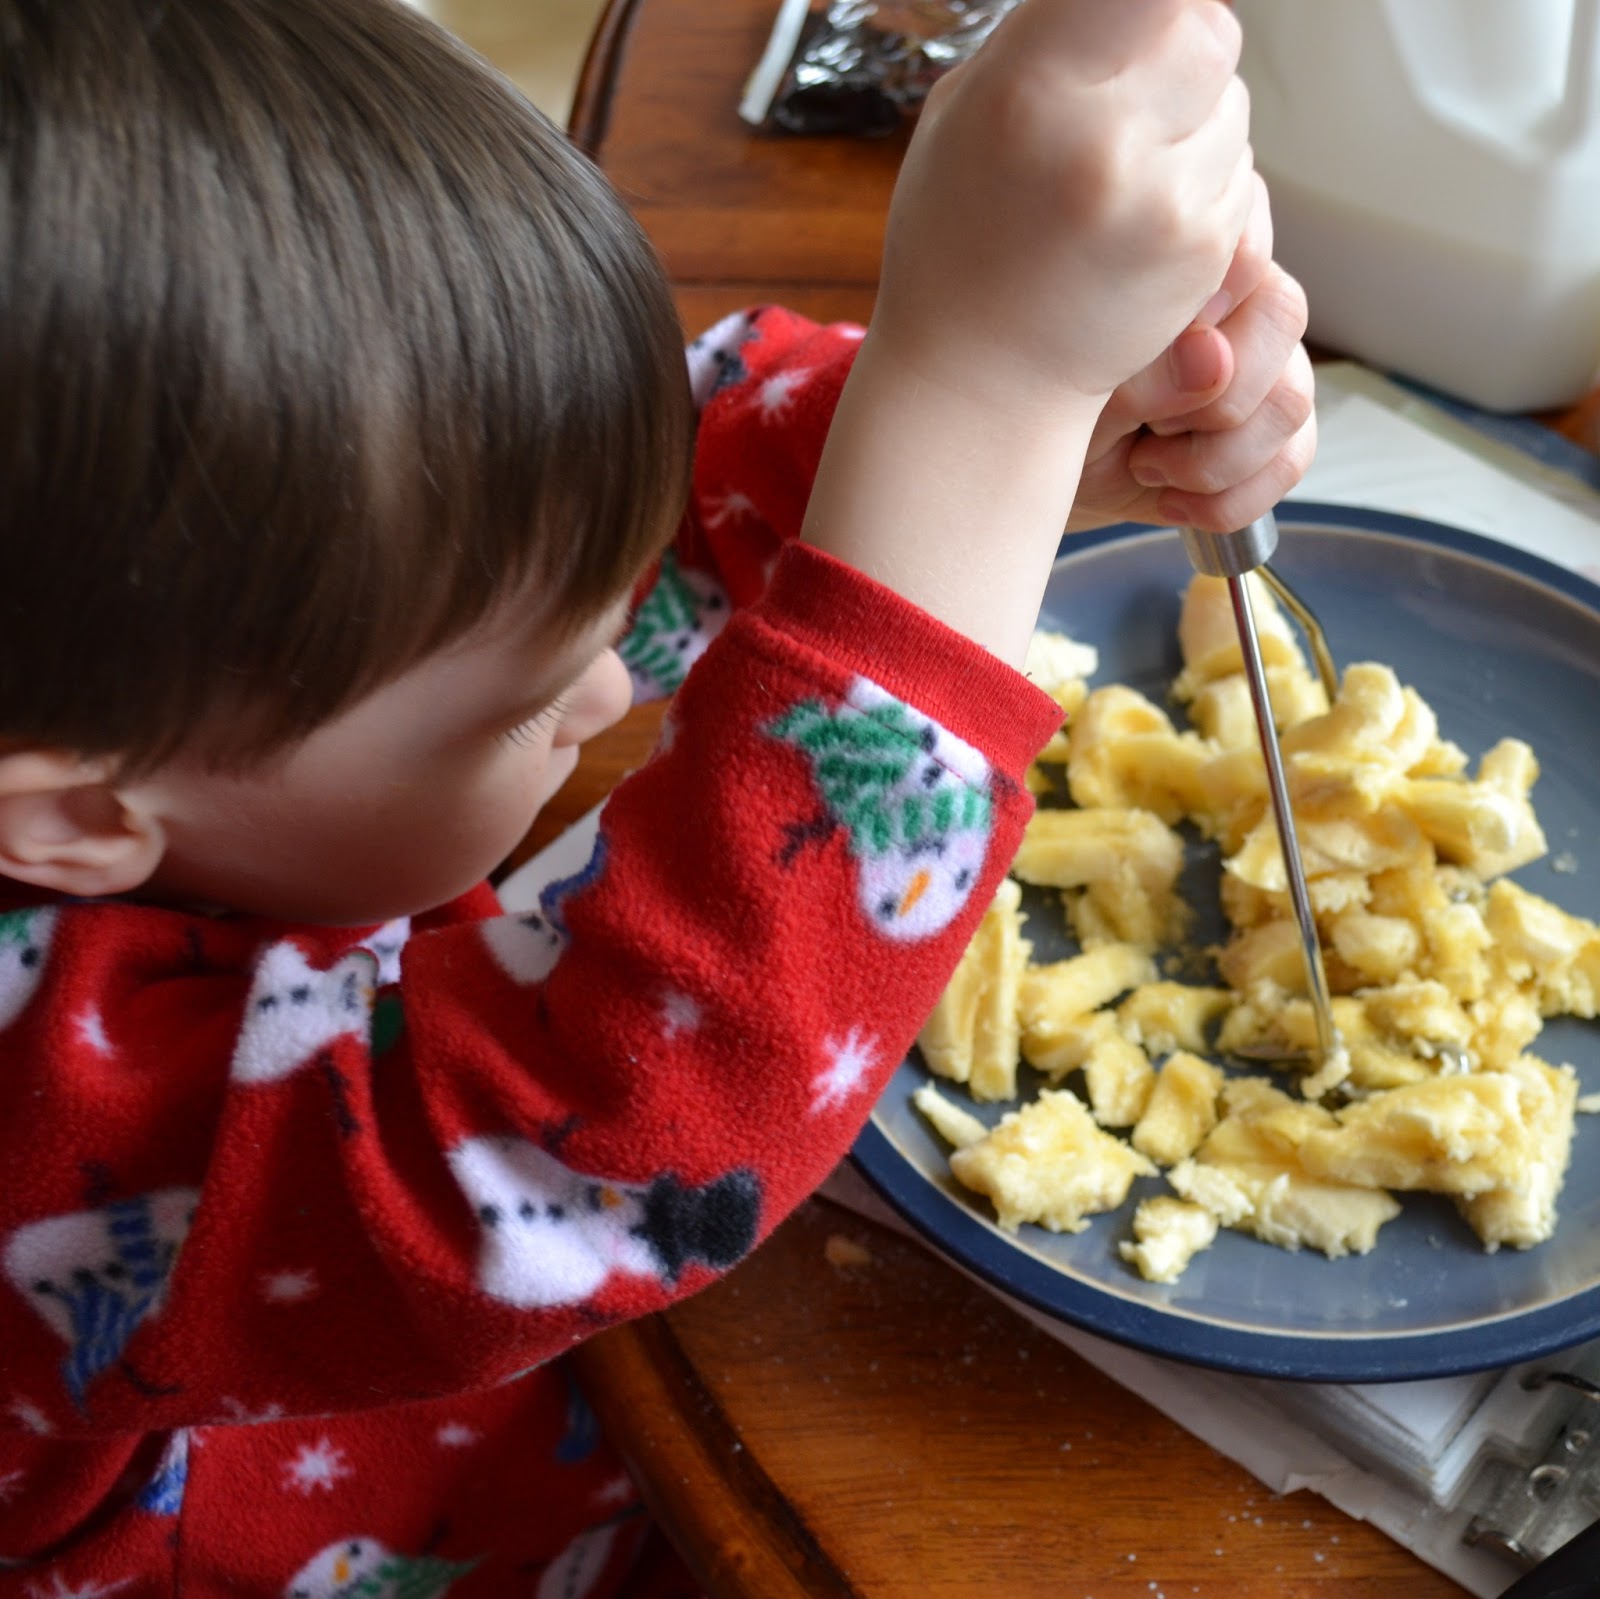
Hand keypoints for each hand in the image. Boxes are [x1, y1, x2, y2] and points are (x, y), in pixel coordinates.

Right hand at [870, 0, 1255, 419]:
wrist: (978, 380)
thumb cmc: (958, 244)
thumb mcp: (962, 114)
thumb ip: (1041, 36)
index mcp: (1030, 89)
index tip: (1150, 14)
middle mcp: (1104, 141)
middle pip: (1207, 27)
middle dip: (1178, 49)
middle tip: (1125, 95)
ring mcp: (1161, 200)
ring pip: (1232, 103)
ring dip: (1192, 122)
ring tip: (1118, 177)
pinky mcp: (1200, 250)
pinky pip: (1239, 175)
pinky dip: (1200, 186)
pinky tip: (1136, 224)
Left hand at [1067, 176, 1316, 531]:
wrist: (1049, 481)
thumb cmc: (1055, 413)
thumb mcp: (1077, 392)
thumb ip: (1141, 369)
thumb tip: (1212, 360)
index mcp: (1186, 260)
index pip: (1241, 237)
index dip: (1208, 299)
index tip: (1147, 351)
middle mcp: (1238, 298)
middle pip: (1281, 316)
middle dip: (1209, 396)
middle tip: (1142, 425)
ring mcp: (1267, 363)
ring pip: (1290, 399)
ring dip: (1212, 459)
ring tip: (1145, 466)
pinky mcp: (1276, 430)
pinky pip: (1290, 460)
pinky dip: (1228, 499)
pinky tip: (1173, 499)